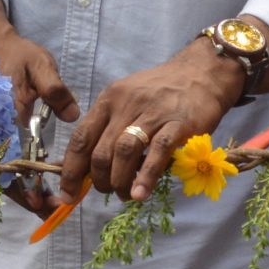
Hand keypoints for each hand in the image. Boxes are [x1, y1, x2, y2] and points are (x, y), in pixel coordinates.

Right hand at [0, 0, 77, 216]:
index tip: (43, 202)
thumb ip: (54, 88)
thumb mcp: (39, 64)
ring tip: (47, 208)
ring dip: (24, 194)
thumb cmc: (17, 56)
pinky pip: (3, 165)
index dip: (27, 186)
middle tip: (51, 213)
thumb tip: (72, 115)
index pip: (14, 159)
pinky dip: (20, 181)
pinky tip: (38, 191)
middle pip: (6, 175)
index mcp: (6, 116)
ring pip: (3, 174)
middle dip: (27, 198)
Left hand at [60, 46, 241, 202]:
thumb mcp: (127, 100)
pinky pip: (157, 153)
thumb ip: (108, 128)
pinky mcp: (178, 124)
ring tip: (125, 194)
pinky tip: (141, 193)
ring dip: (120, 181)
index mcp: (108, 100)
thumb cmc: (160, 92)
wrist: (201, 73)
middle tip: (107, 191)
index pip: (80, 138)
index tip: (67, 194)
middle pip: (101, 151)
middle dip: (98, 180)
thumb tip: (87, 168)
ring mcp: (153, 113)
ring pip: (124, 152)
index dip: (70, 171)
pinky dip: (146, 176)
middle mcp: (126, 105)